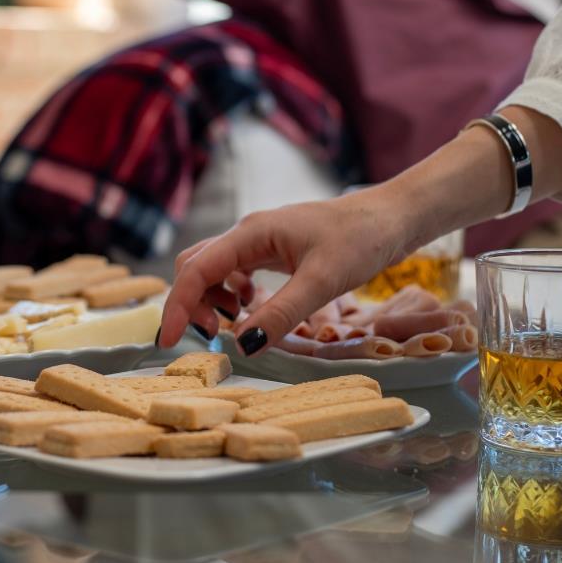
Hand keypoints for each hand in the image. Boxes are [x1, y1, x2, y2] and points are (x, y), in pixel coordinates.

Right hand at [159, 187, 418, 354]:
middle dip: (192, 303)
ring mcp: (259, 241)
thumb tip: (241, 345)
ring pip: (213, 270)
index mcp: (251, 234)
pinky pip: (235, 272)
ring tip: (235, 322)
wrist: (393, 216)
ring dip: (212, 299)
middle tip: (213, 335)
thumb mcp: (322, 281)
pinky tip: (254, 306)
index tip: (168, 341)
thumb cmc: (361, 239)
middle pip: (195, 267)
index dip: (177, 307)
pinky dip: (233, 294)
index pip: (196, 270)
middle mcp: (247, 234)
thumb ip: (280, 314)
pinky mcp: (273, 250)